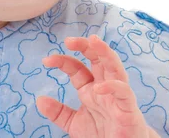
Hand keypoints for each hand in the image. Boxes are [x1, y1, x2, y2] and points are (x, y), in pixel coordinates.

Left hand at [36, 34, 156, 137]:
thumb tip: (39, 100)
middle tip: (69, 40)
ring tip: (94, 41)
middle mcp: (104, 87)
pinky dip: (112, 87)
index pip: (77, 68)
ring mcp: (117, 95)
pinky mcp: (128, 107)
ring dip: (105, 52)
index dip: (63, 61)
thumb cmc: (103, 135)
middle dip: (85, 46)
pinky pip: (123, 92)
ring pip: (114, 67)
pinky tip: (99, 87)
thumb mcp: (75, 123)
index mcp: (90, 89)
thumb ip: (59, 112)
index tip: (46, 60)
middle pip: (97, 59)